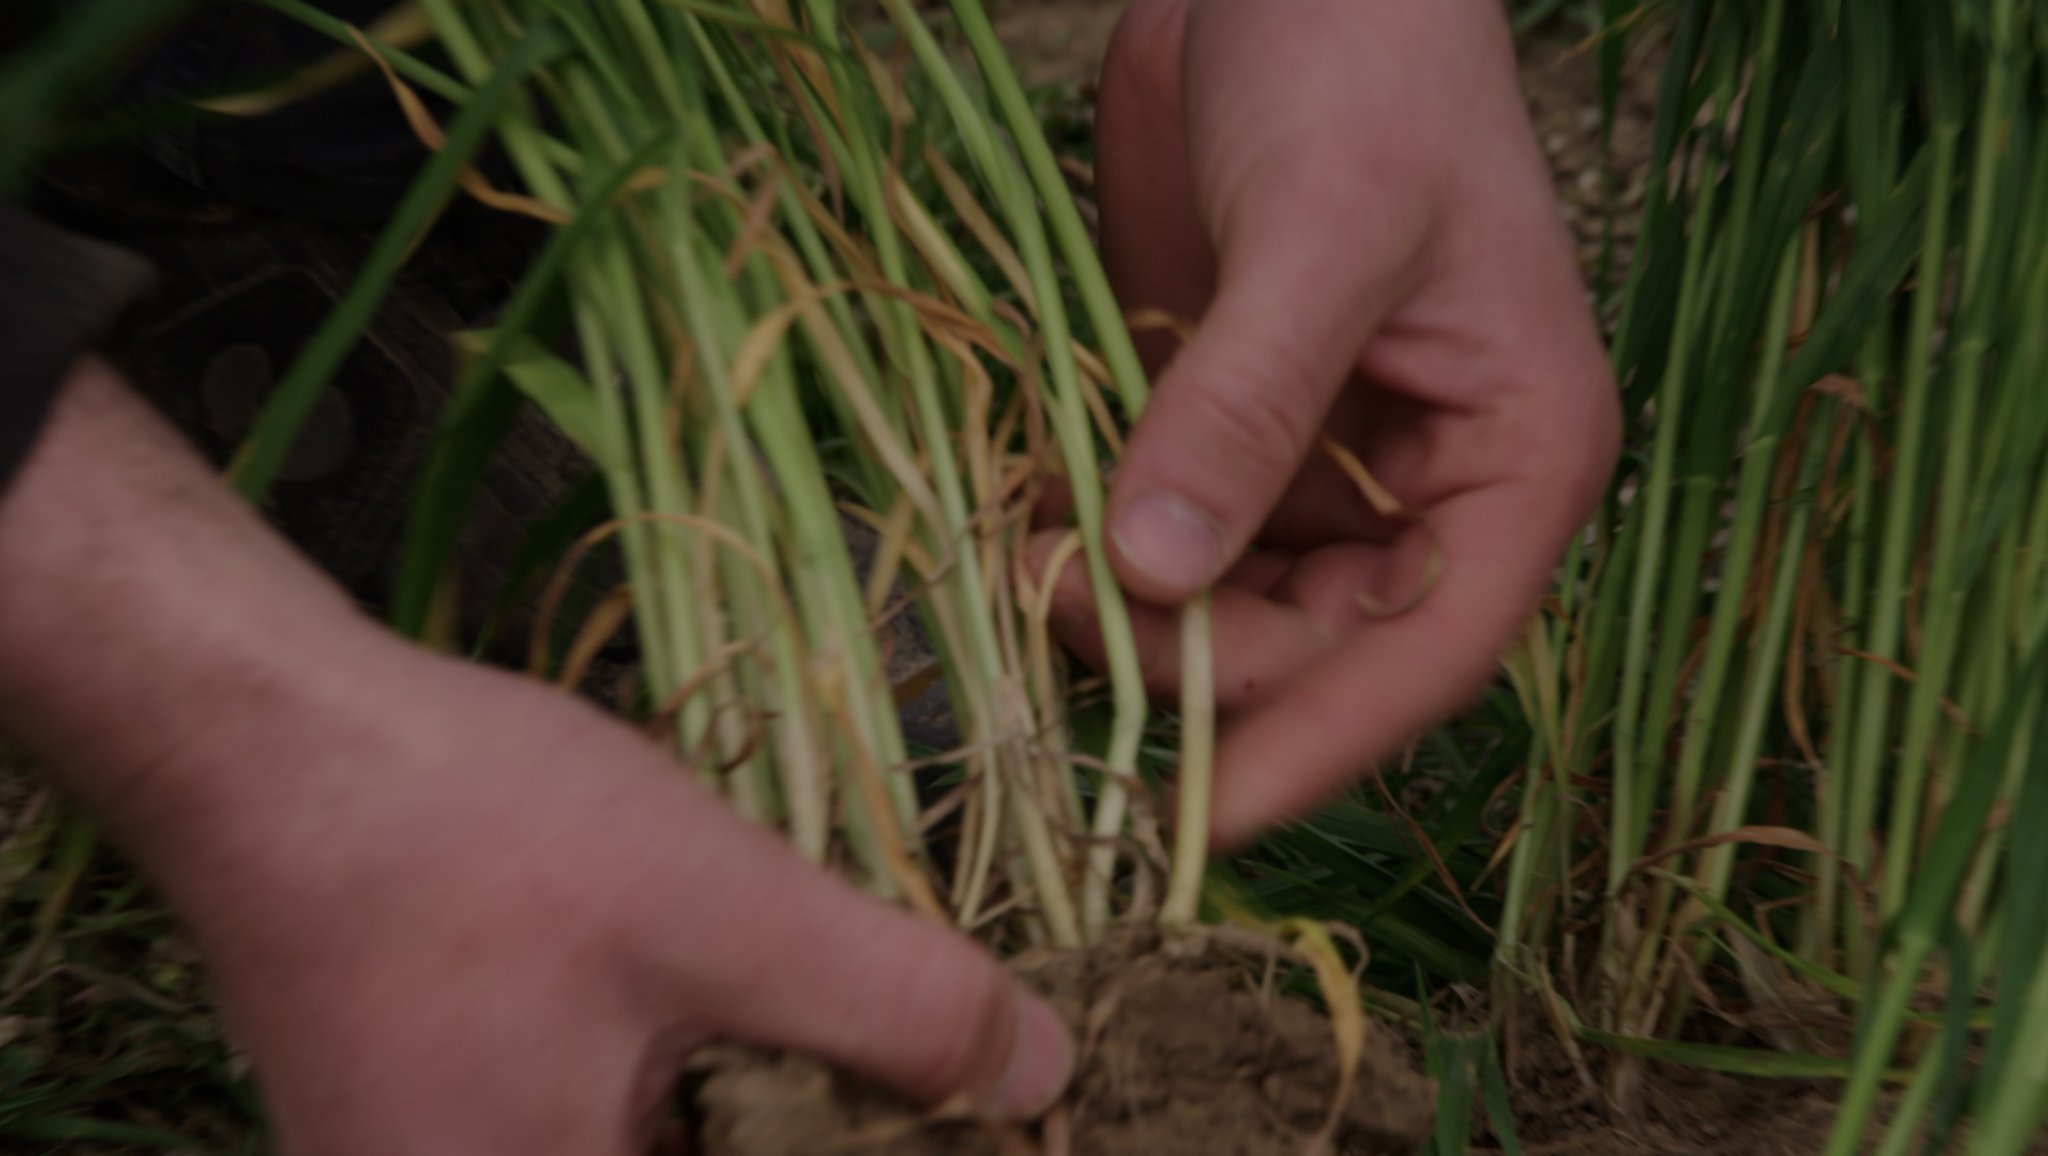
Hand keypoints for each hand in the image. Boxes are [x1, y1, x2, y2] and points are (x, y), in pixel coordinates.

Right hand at [0, 362, 1071, 1155]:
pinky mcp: (446, 1134)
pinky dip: (698, 1082)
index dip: (891, 1145)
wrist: (271, 750)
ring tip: (867, 1033)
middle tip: (943, 1061)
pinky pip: (614, 1127)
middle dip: (836, 1119)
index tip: (984, 1106)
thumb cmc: (481, 841)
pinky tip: (736, 1006)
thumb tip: (1045, 1078)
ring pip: (683, 1148)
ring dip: (773, 1100)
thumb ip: (896, 1011)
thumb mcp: (723, 917)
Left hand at [1044, 0, 1618, 846]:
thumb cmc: (1365, 65)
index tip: (1199, 828)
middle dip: (1185, 659)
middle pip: (1303, 649)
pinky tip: (1027, 509)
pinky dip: (1092, 536)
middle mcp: (1420, 486)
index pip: (1421, 655)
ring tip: (1026, 550)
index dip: (1314, 751)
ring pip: (1218, 601)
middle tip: (1057, 599)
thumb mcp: (1322, 231)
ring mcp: (1314, 461)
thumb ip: (1245, 403)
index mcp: (1512, 460)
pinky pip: (1158, 524)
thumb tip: (1154, 572)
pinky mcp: (1220, 422)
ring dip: (1125, 604)